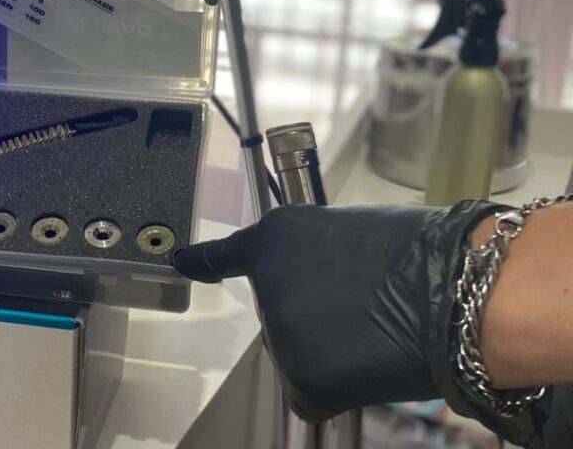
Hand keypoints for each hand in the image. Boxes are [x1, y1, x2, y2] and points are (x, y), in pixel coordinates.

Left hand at [173, 202, 547, 445]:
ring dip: (325, 351)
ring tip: (370, 328)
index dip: (202, 261)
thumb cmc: (414, 254)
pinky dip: (333, 387)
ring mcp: (277, 331)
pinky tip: (365, 362)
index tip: (179, 261)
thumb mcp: (344, 235)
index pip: (227, 254)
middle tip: (358, 304)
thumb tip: (311, 289)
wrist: (446, 292)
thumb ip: (309, 259)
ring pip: (295, 353)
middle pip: (278, 313)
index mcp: (273, 237)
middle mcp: (263, 282)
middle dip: (310, 314)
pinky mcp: (299, 378)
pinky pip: (309, 391)